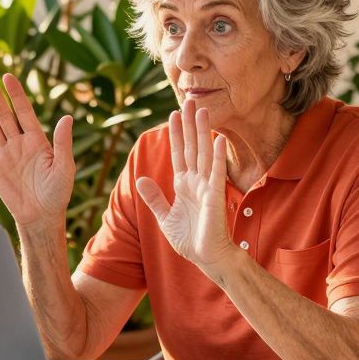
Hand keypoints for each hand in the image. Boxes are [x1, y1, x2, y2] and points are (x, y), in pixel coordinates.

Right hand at [0, 73, 73, 229]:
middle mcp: (20, 143)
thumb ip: (63, 143)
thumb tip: (67, 117)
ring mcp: (5, 155)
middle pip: (4, 114)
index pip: (24, 111)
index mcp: (38, 140)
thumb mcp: (64, 168)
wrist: (41, 217)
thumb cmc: (57, 193)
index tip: (7, 77)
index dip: (16, 94)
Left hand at [135, 99, 238, 277]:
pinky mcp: (216, 197)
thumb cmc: (189, 239)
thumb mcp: (164, 217)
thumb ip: (154, 197)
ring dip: (203, 133)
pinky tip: (218, 139)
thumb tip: (141, 178)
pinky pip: (217, 173)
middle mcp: (196, 182)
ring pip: (204, 154)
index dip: (175, 134)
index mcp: (184, 185)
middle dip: (190, 125)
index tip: (173, 114)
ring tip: (202, 111)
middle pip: (192, 147)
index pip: (178, 154)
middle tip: (189, 101)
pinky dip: (217, 157)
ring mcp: (207, 187)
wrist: (206, 258)